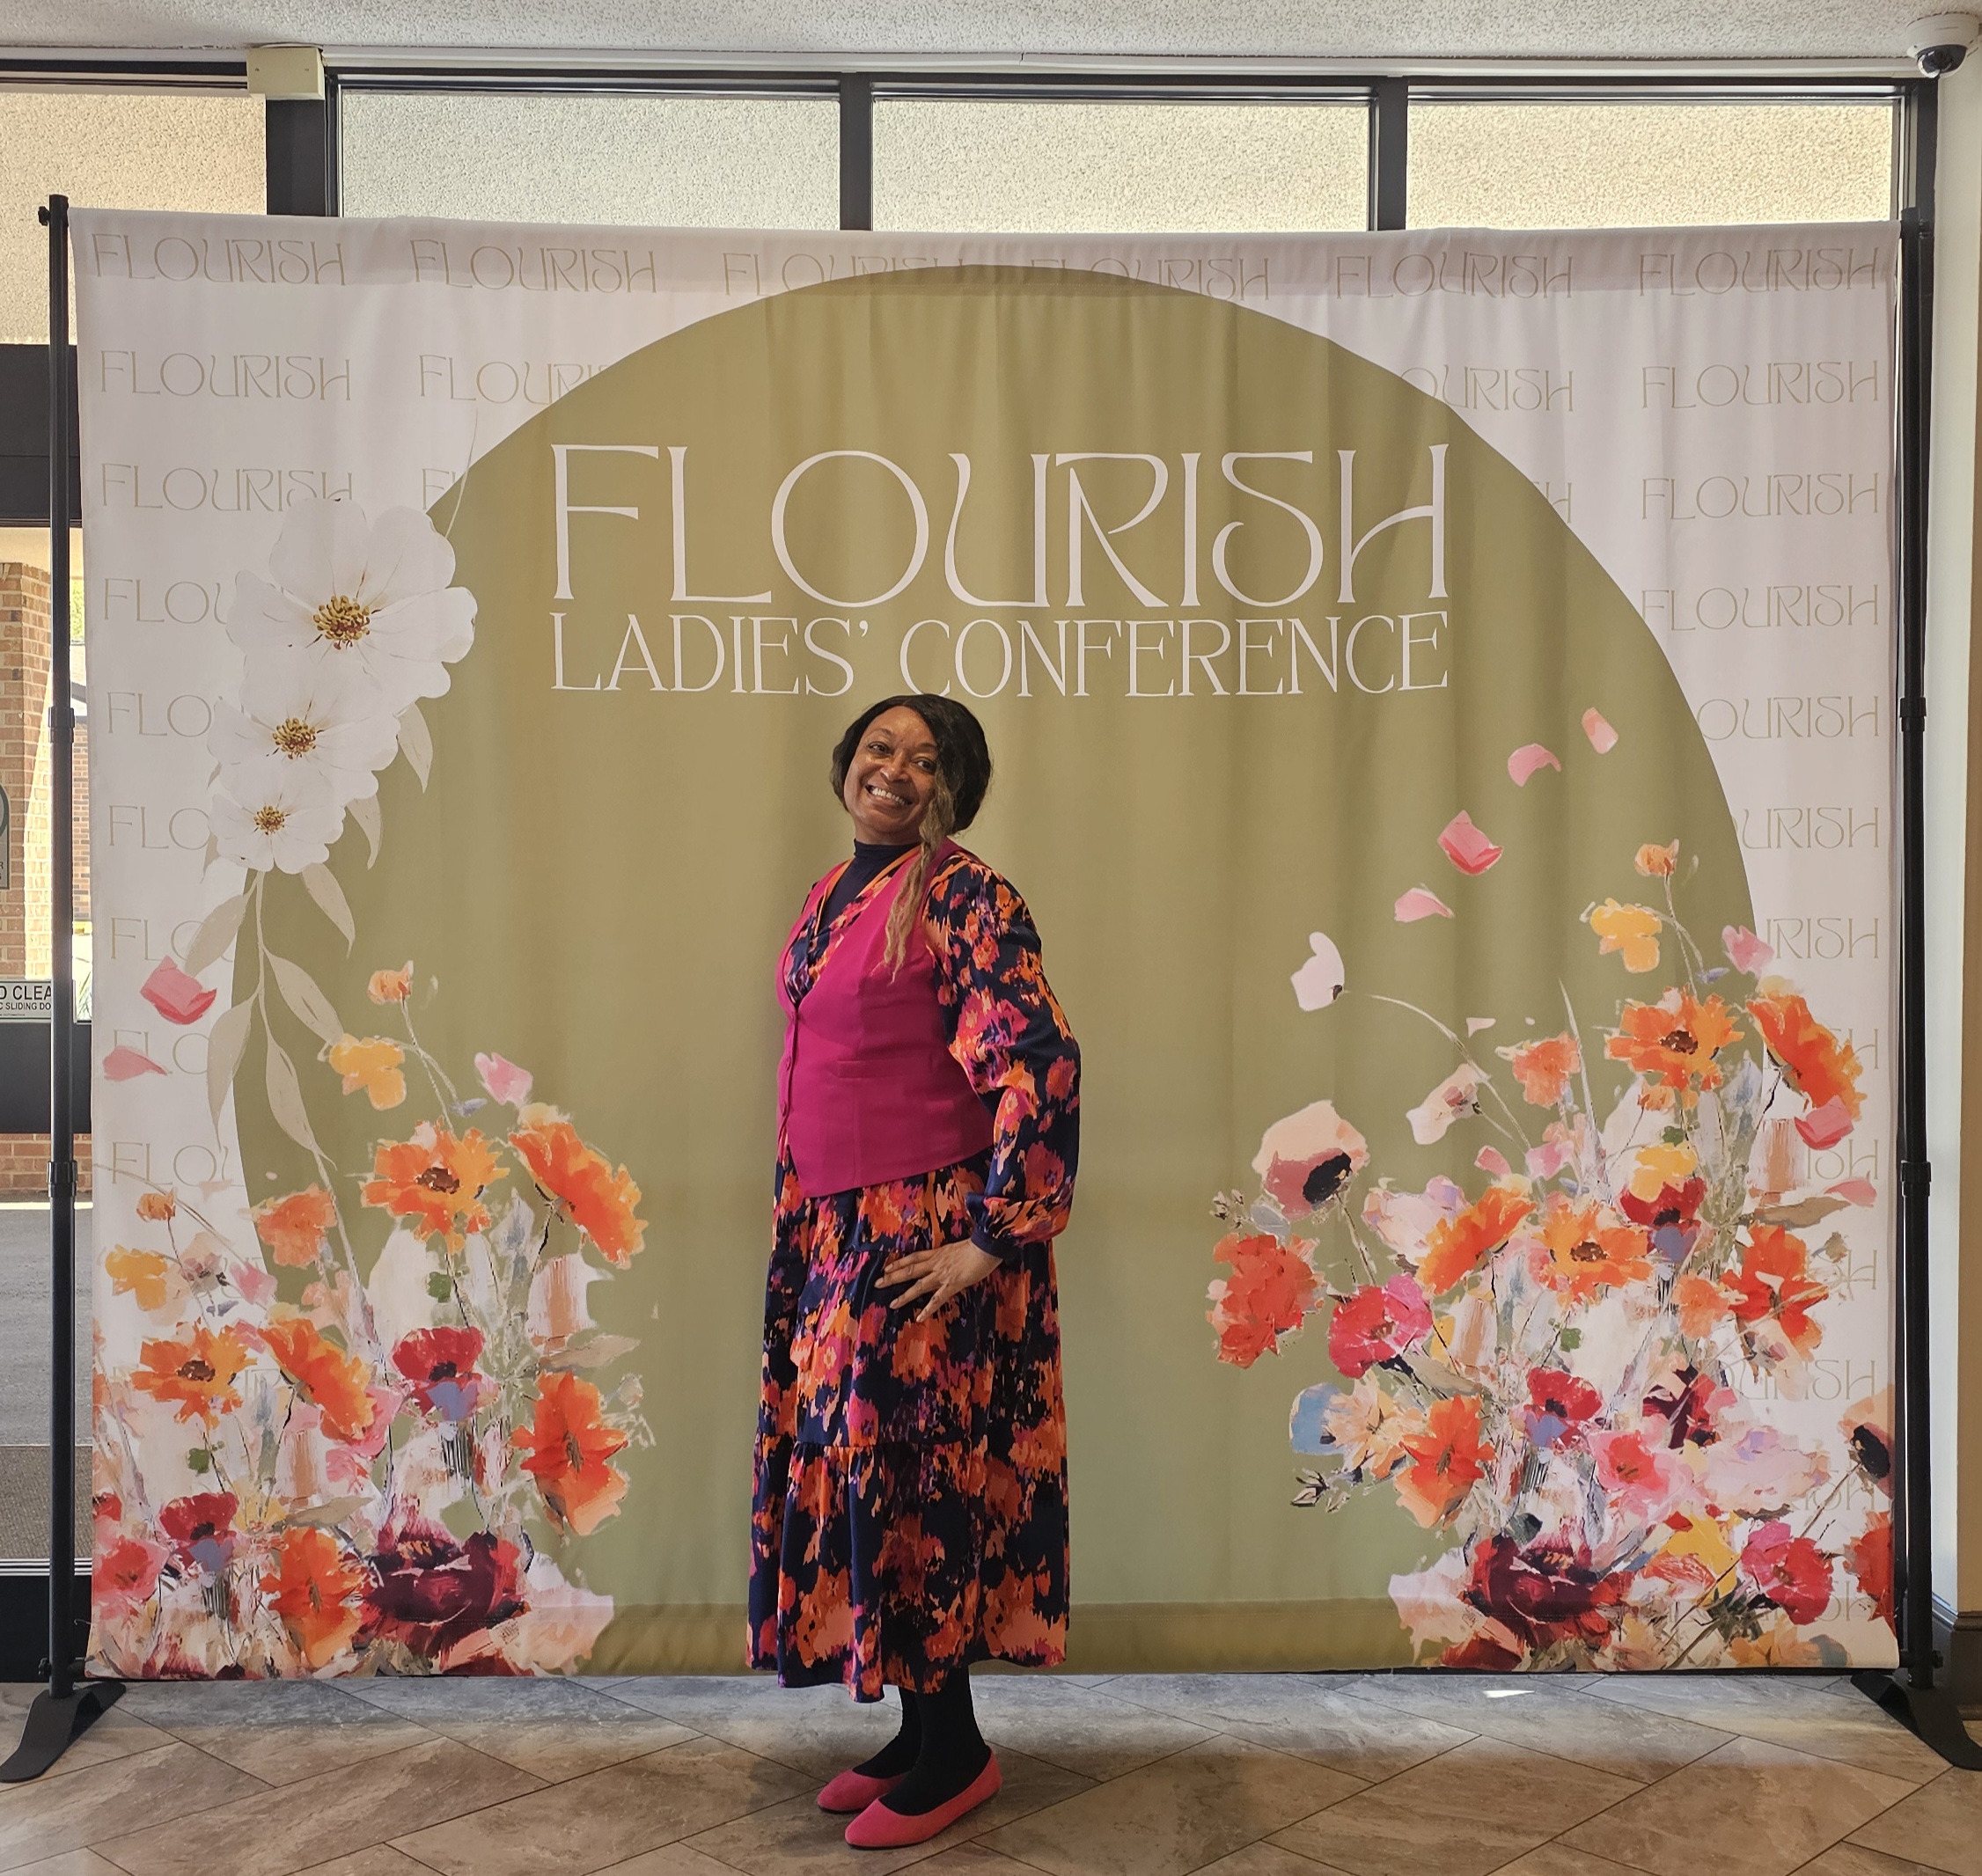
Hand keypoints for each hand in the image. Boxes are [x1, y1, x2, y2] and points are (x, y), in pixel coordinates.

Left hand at [877, 1239, 1002, 1319]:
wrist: (986, 1246)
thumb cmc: (978, 1245)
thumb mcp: (959, 1248)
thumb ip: (951, 1255)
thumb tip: (950, 1259)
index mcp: (938, 1253)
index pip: (914, 1257)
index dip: (899, 1263)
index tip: (886, 1268)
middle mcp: (936, 1264)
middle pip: (910, 1270)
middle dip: (893, 1277)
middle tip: (878, 1283)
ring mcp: (942, 1275)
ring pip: (919, 1286)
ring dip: (904, 1295)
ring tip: (892, 1303)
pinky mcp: (952, 1285)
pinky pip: (937, 1299)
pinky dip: (928, 1309)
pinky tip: (919, 1317)